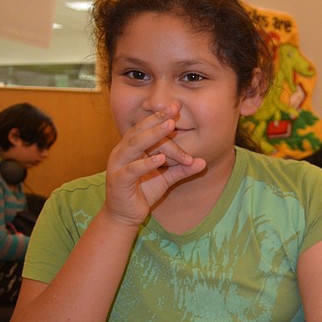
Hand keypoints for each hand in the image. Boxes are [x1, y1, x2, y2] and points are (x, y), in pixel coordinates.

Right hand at [105, 104, 205, 226]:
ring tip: (170, 126)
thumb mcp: (166, 179)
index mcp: (132, 148)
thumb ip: (182, 169)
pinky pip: (132, 170)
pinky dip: (146, 163)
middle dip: (157, 119)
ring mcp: (118, 165)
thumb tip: (203, 162)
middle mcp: (122, 152)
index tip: (176, 105)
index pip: (146, 128)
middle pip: (139, 130)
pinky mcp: (118, 181)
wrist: (125, 216)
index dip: (160, 117)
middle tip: (174, 108)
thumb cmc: (143, 193)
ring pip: (134, 145)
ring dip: (153, 135)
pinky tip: (161, 158)